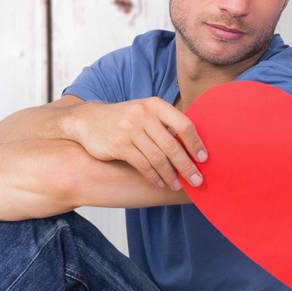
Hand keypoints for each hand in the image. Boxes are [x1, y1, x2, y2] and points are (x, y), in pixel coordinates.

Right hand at [68, 97, 206, 190]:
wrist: (87, 120)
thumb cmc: (123, 119)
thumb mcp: (144, 112)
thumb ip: (165, 124)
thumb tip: (193, 146)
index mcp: (155, 105)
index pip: (184, 124)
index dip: (196, 144)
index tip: (204, 159)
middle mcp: (144, 114)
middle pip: (172, 145)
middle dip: (187, 166)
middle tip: (197, 181)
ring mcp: (130, 129)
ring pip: (158, 158)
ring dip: (170, 175)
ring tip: (177, 185)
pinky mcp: (119, 145)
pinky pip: (142, 164)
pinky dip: (154, 176)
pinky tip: (160, 183)